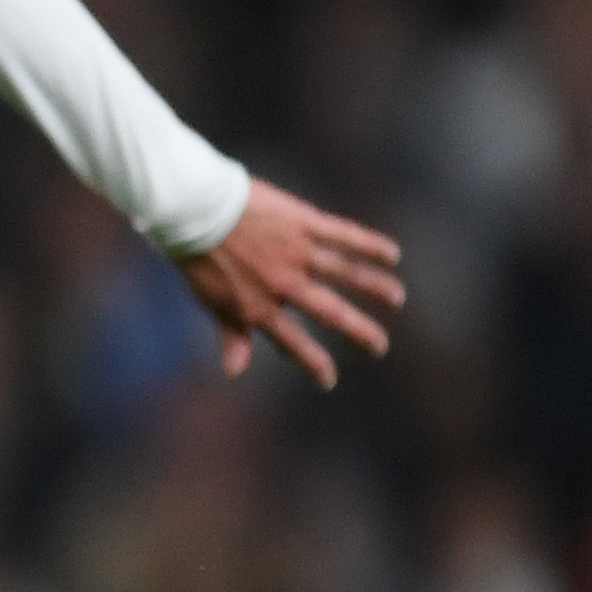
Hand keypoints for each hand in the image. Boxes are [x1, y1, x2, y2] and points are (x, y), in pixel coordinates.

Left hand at [177, 178, 403, 388]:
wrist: (195, 210)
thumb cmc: (200, 258)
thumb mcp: (213, 301)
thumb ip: (232, 335)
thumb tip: (234, 372)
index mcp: (260, 306)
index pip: (293, 343)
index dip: (312, 364)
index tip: (328, 381)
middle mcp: (285, 284)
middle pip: (331, 313)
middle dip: (359, 332)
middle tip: (380, 347)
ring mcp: (297, 253)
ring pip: (347, 273)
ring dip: (376, 287)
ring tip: (396, 298)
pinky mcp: (304, 223)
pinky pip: (345, 235)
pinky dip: (371, 245)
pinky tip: (392, 253)